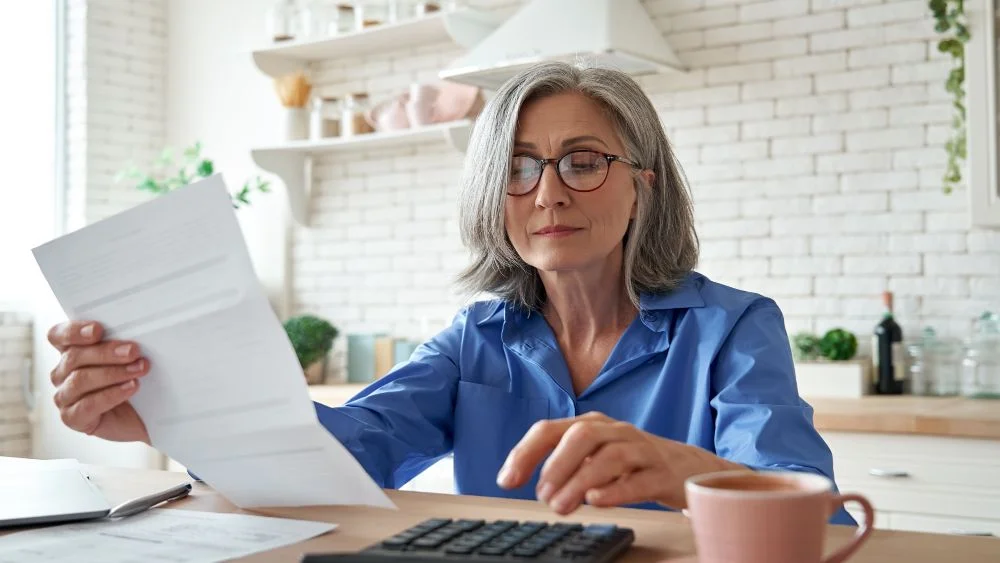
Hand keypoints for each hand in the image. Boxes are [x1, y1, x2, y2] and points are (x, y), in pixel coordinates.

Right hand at [47, 321, 150, 443]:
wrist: (142, 416)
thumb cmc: (132, 381)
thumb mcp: (128, 359)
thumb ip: (121, 345)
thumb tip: (131, 337)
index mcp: (70, 351)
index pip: (58, 336)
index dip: (74, 331)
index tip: (98, 330)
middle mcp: (62, 373)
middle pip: (74, 357)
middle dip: (107, 352)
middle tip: (133, 351)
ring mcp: (64, 396)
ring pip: (80, 380)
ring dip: (113, 373)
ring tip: (138, 370)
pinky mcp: (72, 418)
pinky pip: (87, 405)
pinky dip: (112, 394)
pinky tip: (130, 388)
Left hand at [496, 412, 746, 513]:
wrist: (688, 468)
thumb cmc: (632, 463)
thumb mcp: (594, 456)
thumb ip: (562, 464)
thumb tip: (522, 479)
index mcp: (592, 425)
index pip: (550, 429)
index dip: (525, 453)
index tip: (506, 480)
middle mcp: (615, 432)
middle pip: (581, 436)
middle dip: (556, 465)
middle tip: (541, 495)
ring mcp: (642, 450)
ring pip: (610, 457)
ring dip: (580, 481)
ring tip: (561, 506)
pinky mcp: (662, 473)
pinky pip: (639, 479)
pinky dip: (616, 490)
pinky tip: (596, 500)